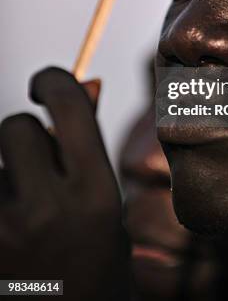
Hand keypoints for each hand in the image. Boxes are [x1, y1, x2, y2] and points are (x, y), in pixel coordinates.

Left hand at [0, 67, 130, 300]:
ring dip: (3, 170)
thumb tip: (86, 82)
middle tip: (34, 167)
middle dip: (24, 137)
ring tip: (18, 205)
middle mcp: (50, 209)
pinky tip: (7, 222)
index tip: (45, 86)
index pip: (67, 105)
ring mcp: (6, 230)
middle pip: (16, 127)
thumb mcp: (103, 199)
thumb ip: (88, 141)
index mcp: (95, 191)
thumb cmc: (93, 260)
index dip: (52, 80)